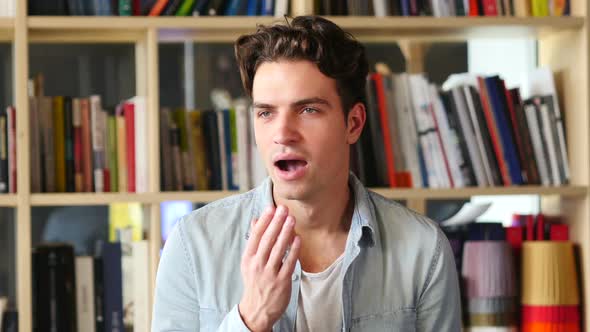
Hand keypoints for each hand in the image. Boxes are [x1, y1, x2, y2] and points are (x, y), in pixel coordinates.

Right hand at [238, 205, 300, 331]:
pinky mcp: (281, 281)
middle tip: (284, 208)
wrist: (257, 310)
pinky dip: (293, 250)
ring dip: (285, 233)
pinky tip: (298, 239)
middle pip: (267, 240)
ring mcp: (269, 273)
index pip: (256, 236)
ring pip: (278, 250)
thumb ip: (254, 240)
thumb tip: (255, 219)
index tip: (271, 208)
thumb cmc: (255, 281)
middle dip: (276, 222)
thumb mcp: (249, 261)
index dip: (264, 221)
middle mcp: (257, 264)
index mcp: (248, 258)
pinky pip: (288, 263)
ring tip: (292, 219)